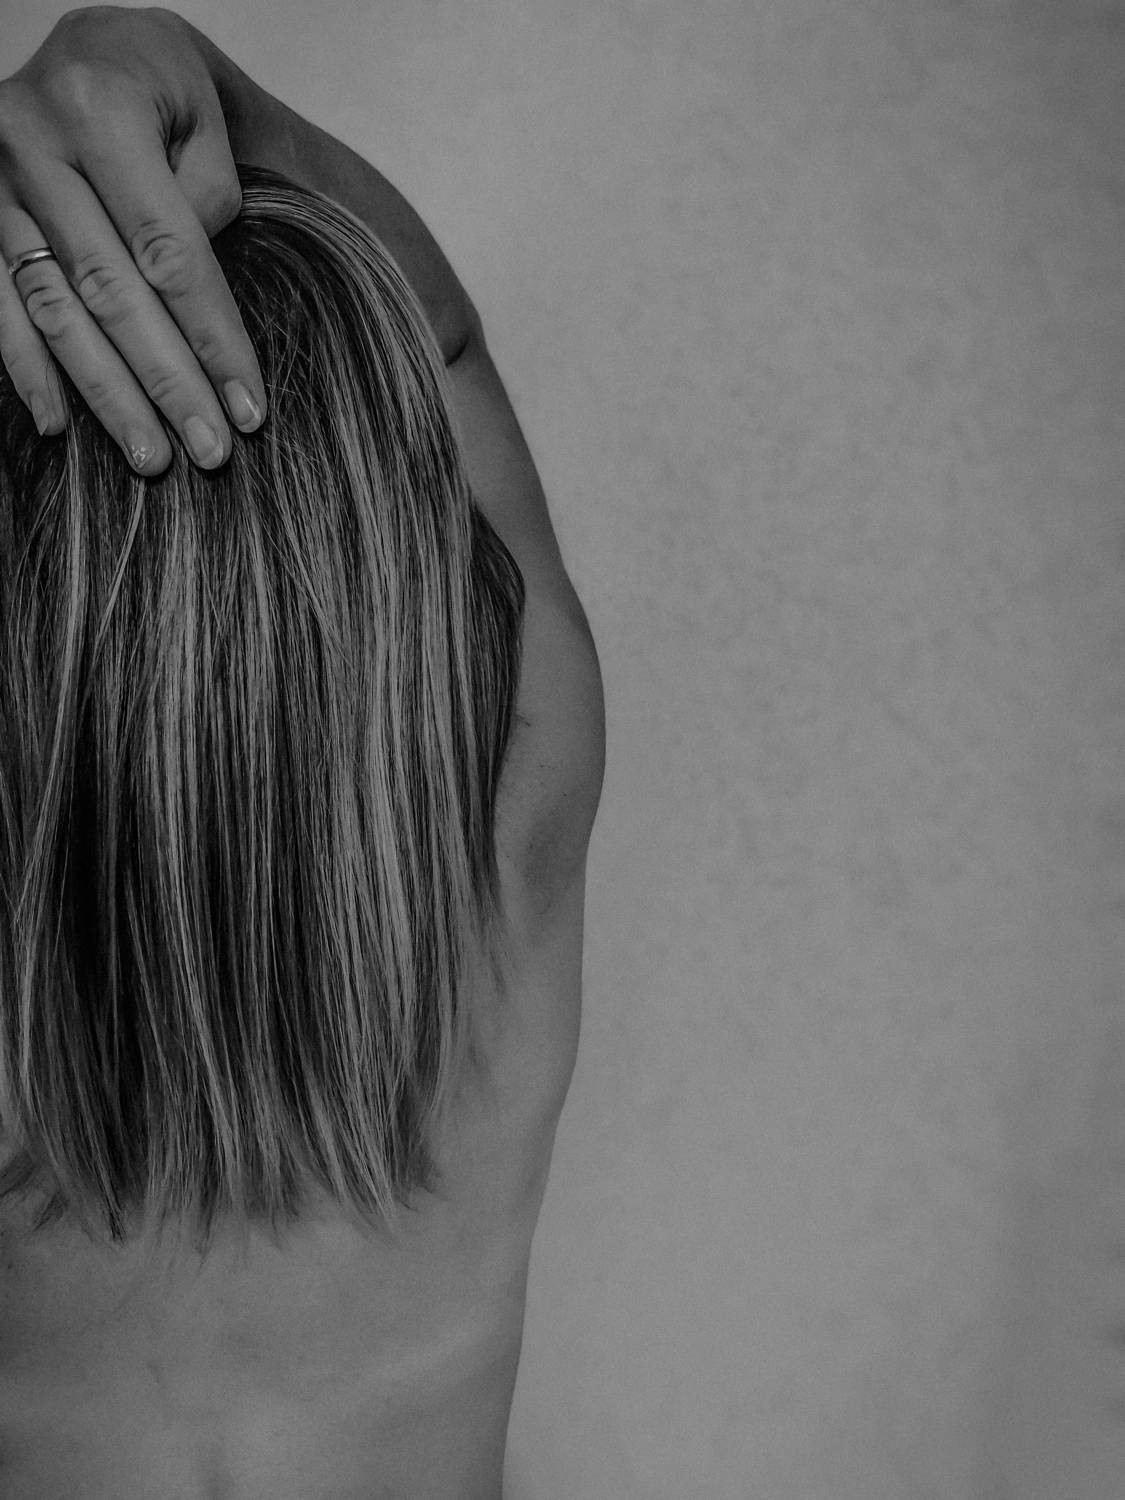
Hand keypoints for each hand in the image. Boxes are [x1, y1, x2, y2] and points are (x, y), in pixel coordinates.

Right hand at [0, 5, 266, 473]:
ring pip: (55, 308)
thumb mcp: (202, 120)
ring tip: (150, 459)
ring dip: (104, 394)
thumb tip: (195, 304)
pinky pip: (0, 305)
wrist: (92, 48)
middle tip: (209, 452)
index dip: (212, 337)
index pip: (169, 251)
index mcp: (99, 108)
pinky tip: (58, 426)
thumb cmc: (161, 89)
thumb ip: (206, 204)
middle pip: (112, 291)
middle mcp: (31, 143)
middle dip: (166, 382)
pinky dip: (27, 368)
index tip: (250, 406)